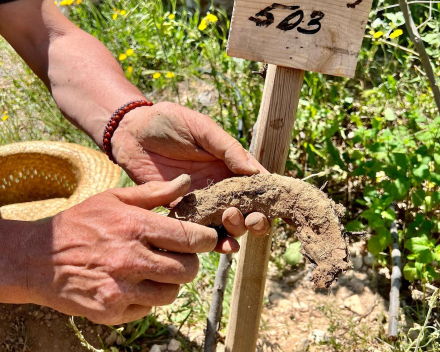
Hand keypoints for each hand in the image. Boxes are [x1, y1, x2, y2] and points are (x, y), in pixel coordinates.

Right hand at [23, 176, 238, 324]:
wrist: (37, 258)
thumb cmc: (80, 223)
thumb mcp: (114, 199)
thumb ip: (154, 192)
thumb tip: (185, 182)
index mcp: (136, 227)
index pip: (191, 238)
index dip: (207, 240)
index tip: (207, 239)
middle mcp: (131, 259)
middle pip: (188, 270)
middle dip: (190, 262)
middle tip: (180, 256)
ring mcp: (120, 289)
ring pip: (171, 292)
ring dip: (170, 282)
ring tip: (155, 270)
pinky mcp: (111, 311)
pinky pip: (148, 308)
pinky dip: (147, 298)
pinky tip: (133, 284)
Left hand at [111, 102, 270, 237]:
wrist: (132, 131)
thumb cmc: (169, 121)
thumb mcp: (202, 128)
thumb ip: (227, 148)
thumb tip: (254, 172)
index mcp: (229, 164)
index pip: (257, 184)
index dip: (269, 197)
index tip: (275, 207)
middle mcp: (219, 186)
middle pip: (246, 210)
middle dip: (255, 220)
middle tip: (250, 218)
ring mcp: (201, 200)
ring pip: (225, 224)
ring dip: (235, 231)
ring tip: (231, 227)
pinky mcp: (179, 210)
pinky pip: (197, 229)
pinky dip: (208, 240)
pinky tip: (216, 245)